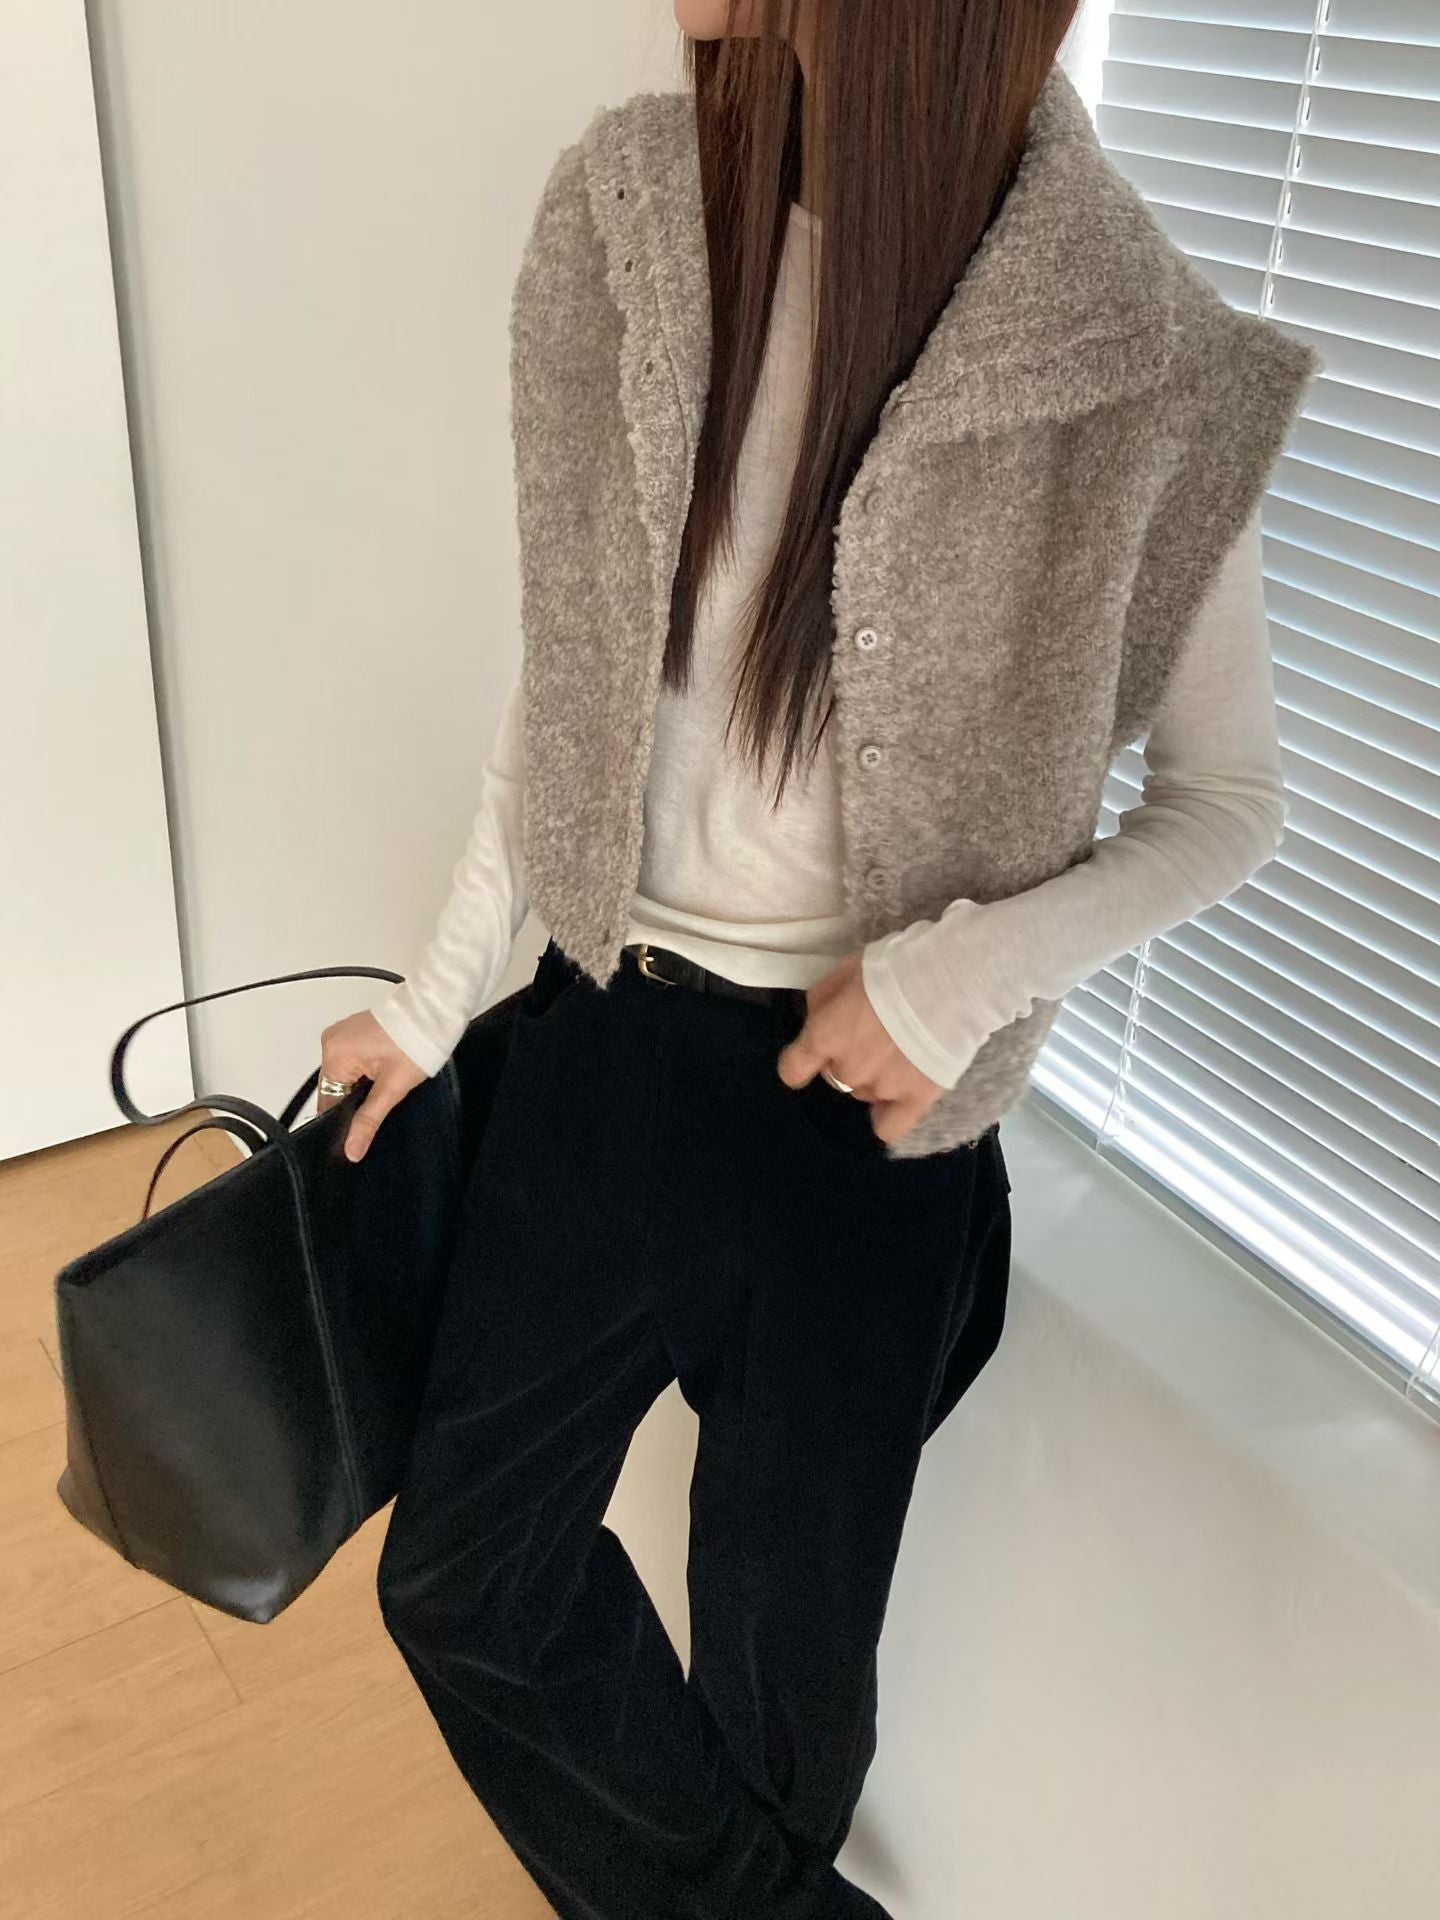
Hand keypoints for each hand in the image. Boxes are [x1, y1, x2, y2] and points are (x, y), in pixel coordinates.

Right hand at [317, 1009, 426, 1162]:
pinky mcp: (355, 1031)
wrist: (433, 1012)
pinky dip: (366, 1069)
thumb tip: (352, 1148)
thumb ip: (368, 1120)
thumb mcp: (392, 1089)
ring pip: (346, 1075)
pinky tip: (384, 1068)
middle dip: (358, 1098)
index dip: (346, 1118)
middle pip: (336, 1088)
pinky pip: (352, 1060)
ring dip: (364, 1083)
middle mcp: (332, 1041)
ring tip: (387, 1078)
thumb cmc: (416, 1041)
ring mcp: (343, 1034)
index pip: (328, 1101)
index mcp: (334, 1055)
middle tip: (383, 1096)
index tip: (361, 1127)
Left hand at [775, 950, 945, 1147]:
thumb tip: (816, 1020)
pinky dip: (889, 1116)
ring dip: (874, 1078)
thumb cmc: (894, 968)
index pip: (793, 1069)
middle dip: (847, 1059)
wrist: (948, 982)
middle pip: (835, 1076)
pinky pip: (889, 1128)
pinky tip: (898, 1099)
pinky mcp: (915, 1100)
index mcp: (824, 1037)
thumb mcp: (844, 971)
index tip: (810, 1056)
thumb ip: (823, 1002)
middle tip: (874, 1036)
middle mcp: (846, 1070)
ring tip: (901, 1052)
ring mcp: (880, 1089)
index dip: (800, 1061)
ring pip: (864, 1094)